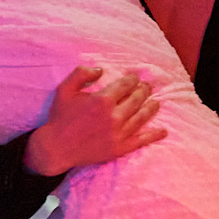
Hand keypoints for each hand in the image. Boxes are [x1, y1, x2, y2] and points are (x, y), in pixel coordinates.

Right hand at [23, 65, 165, 177]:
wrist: (56, 148)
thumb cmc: (60, 117)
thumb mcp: (64, 90)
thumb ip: (81, 74)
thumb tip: (100, 70)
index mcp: (102, 101)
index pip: (126, 85)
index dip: (133, 79)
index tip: (134, 78)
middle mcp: (113, 117)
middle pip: (137, 99)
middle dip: (144, 90)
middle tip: (147, 87)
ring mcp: (118, 134)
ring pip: (142, 117)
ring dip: (151, 107)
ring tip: (155, 103)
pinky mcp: (119, 148)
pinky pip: (141, 140)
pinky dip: (154, 135)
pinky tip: (163, 131)